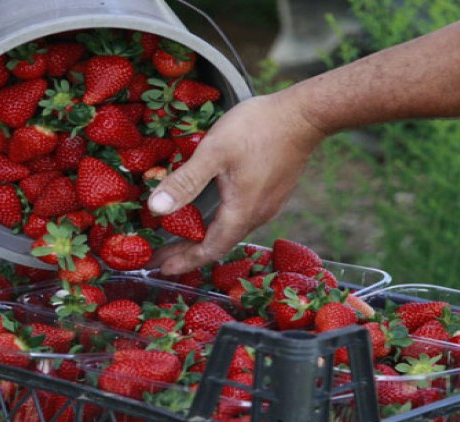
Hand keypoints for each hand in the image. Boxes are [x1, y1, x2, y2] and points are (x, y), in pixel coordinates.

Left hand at [147, 88, 326, 274]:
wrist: (303, 114)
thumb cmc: (257, 129)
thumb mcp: (213, 152)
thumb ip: (185, 181)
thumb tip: (155, 208)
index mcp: (240, 212)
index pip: (208, 250)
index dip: (183, 261)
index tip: (159, 268)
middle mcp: (257, 216)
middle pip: (218, 245)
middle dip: (187, 253)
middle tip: (160, 258)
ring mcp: (268, 205)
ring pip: (231, 231)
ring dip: (203, 239)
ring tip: (179, 239)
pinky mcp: (273, 193)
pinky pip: (242, 218)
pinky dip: (219, 224)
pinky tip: (209, 213)